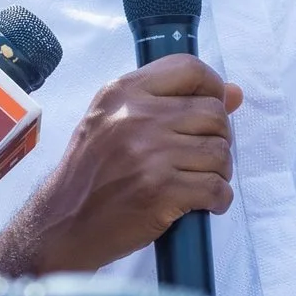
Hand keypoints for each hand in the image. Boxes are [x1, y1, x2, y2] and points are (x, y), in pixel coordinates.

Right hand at [0, 56, 239, 280]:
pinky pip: (216, 188)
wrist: (62, 226)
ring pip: (219, 152)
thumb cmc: (91, 176)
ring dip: (219, 172)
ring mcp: (149, 154)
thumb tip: (234, 93)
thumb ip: (168, 103)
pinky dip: (218, 199)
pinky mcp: (160, 191)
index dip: (212, 88)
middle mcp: (135, 117)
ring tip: (197, 183)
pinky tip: (203, 204)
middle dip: (218, 138)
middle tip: (201, 158)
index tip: (213, 109)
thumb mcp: (113, 124)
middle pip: (214, 114)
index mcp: (121, 93)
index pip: (189, 69)